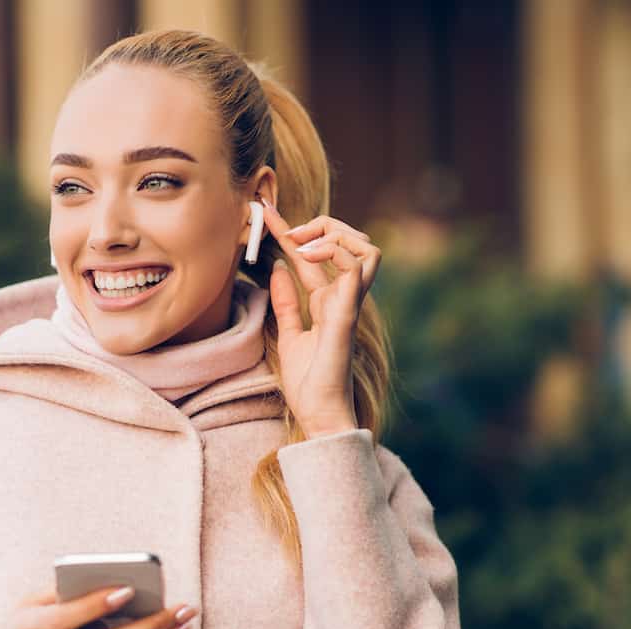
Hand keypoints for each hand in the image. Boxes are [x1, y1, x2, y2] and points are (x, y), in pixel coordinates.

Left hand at [259, 201, 381, 438]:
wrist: (319, 414)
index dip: (291, 231)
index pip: (315, 255)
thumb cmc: (309, 383)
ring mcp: (349, 304)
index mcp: (329, 301)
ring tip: (300, 241)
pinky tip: (305, 255)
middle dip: (322, 224)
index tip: (265, 212)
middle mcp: (344, 298)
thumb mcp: (288, 333)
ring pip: (366, 247)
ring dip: (334, 233)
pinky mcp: (348, 313)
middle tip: (287, 230)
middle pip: (353, 241)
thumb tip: (277, 269)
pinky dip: (332, 251)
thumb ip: (286, 302)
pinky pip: (354, 267)